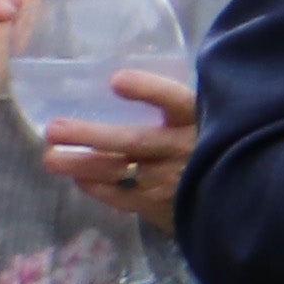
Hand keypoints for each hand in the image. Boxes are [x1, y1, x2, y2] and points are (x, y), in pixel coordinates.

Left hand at [41, 65, 195, 223]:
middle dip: (91, 135)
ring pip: (119, 170)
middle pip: (134, 140)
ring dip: (80, 165)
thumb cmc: (205, 143)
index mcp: (198, 118)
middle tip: (53, 129)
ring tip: (50, 158)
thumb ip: (170, 101)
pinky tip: (77, 177)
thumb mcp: (202, 116)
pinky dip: (94, 186)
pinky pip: (118, 196)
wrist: (233, 196)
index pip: (175, 100)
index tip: (116, 81)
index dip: (148, 90)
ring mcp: (172, 180)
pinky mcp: (160, 206)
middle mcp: (185, 149)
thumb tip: (117, 78)